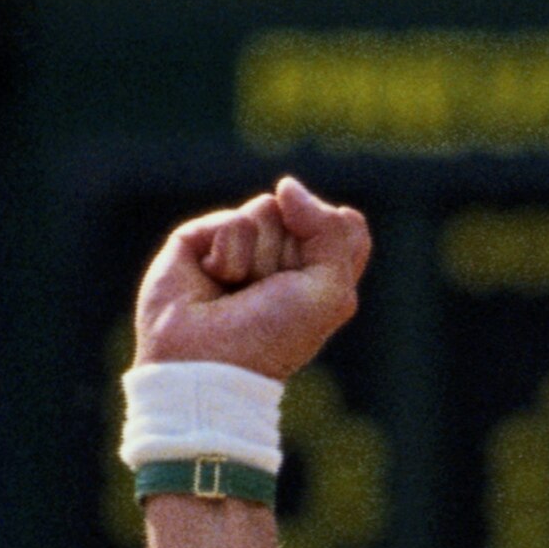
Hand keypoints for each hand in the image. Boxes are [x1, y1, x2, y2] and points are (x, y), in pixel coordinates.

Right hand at [135, 175, 370, 379]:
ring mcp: (241, 247)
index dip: (332, 242)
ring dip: (258, 258)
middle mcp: (282, 258)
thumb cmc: (271, 339)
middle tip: (267, 295)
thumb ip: (331, 230)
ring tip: (237, 292)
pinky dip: (228, 255)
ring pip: (267, 210)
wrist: (206, 361)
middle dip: (289, 255)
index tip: (311, 282)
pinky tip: (213, 283)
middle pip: (304, 213)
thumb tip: (286, 186)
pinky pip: (232, 220)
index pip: (346, 225)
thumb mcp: (328, 292)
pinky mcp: (203, 239)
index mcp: (320, 275)